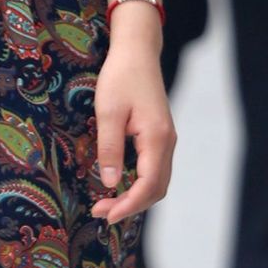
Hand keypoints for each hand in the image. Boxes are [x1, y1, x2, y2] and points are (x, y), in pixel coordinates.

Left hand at [91, 14, 175, 226]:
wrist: (137, 52)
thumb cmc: (121, 77)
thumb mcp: (107, 111)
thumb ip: (109, 148)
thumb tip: (110, 182)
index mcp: (156, 138)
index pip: (148, 185)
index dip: (128, 205)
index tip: (105, 215)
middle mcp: (167, 143)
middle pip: (157, 189)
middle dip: (131, 206)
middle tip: (100, 212)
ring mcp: (166, 140)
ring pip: (158, 181)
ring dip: (135, 197)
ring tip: (107, 203)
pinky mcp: (159, 136)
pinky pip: (154, 170)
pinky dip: (140, 185)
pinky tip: (119, 186)